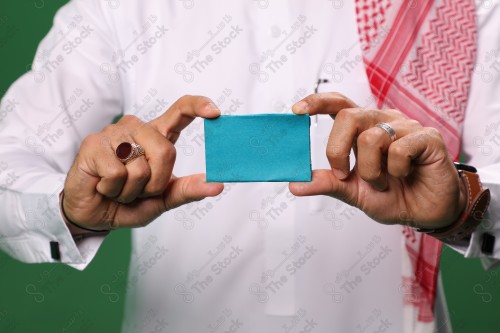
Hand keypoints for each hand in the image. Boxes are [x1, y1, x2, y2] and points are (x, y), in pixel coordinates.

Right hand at [62, 95, 223, 231]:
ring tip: (118, 187)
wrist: (94, 215)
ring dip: (132, 190)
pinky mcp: (93, 144)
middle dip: (155, 183)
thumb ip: (187, 190)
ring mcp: (114, 133)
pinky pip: (117, 173)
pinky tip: (104, 186)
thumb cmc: (128, 203)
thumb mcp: (163, 199)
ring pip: (140, 166)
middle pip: (166, 151)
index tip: (215, 111)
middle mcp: (137, 128)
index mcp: (157, 136)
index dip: (198, 107)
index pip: (180, 111)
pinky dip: (113, 189)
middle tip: (138, 190)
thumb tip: (217, 185)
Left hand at [289, 92, 465, 228]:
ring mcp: (405, 126)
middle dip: (337, 151)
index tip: (297, 111)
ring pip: (372, 137)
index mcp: (362, 129)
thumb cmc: (392, 196)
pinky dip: (396, 171)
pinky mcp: (427, 137)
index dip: (317, 102)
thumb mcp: (353, 192)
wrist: (425, 213)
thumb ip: (327, 184)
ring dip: (371, 171)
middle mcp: (382, 121)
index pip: (338, 103)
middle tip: (344, 175)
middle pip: (348, 116)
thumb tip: (295, 184)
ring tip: (384, 182)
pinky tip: (406, 175)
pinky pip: (399, 150)